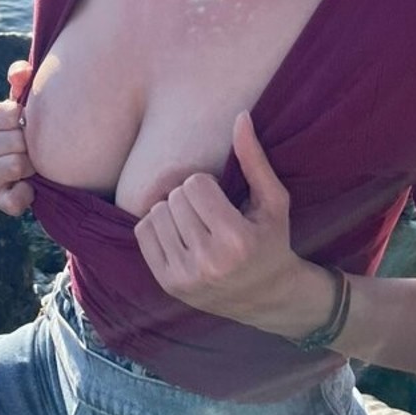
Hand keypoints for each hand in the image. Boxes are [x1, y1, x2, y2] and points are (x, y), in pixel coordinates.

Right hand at [0, 59, 35, 215]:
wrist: (28, 164)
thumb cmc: (23, 127)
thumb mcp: (21, 102)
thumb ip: (21, 80)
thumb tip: (23, 71)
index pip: (12, 113)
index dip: (26, 118)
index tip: (24, 123)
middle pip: (17, 141)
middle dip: (31, 144)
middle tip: (30, 146)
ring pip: (17, 166)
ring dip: (32, 166)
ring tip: (30, 163)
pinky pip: (16, 199)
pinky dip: (27, 194)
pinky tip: (28, 186)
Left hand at [133, 111, 302, 325]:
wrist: (269, 297)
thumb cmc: (272, 241)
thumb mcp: (273, 201)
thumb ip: (254, 159)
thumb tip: (240, 116)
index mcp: (236, 241)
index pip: (195, 184)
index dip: (208, 185)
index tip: (222, 200)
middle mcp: (208, 262)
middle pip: (175, 197)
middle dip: (190, 197)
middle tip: (208, 212)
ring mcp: (185, 277)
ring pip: (156, 212)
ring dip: (173, 210)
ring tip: (196, 224)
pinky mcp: (167, 285)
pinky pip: (142, 233)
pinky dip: (157, 226)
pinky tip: (180, 235)